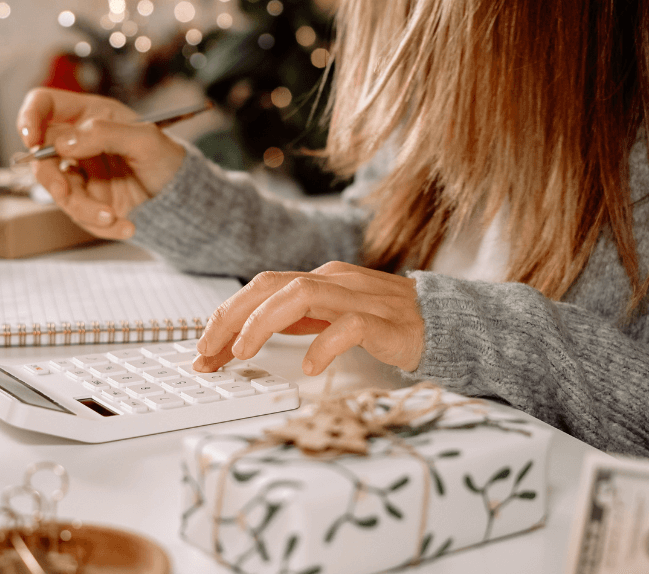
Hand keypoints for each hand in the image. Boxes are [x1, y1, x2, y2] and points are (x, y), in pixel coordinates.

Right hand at [16, 88, 186, 239]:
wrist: (184, 198)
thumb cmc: (168, 159)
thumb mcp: (145, 140)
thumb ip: (104, 134)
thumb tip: (63, 143)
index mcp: (90, 116)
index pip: (45, 105)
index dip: (30, 117)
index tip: (31, 138)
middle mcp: (79, 143)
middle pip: (41, 155)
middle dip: (49, 177)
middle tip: (63, 192)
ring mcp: (82, 174)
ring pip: (59, 192)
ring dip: (83, 209)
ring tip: (112, 216)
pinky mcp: (89, 202)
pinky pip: (80, 216)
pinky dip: (101, 225)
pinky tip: (127, 226)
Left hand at [194, 262, 424, 374]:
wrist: (445, 323)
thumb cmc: (386, 322)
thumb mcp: (331, 318)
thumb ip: (295, 321)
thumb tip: (243, 339)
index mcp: (319, 280)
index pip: (260, 289)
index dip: (226, 316)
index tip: (203, 350)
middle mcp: (334, 281)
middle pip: (270, 285)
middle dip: (231, 317)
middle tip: (208, 352)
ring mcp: (360, 298)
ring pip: (302, 295)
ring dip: (264, 322)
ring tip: (244, 353)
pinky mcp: (385, 322)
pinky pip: (349, 326)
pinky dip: (324, 345)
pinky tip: (310, 368)